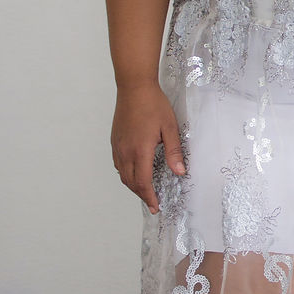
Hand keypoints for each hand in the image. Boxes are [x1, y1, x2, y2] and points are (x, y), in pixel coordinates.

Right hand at [111, 82, 185, 214]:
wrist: (134, 87)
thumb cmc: (153, 105)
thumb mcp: (170, 128)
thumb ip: (174, 152)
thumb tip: (179, 172)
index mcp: (140, 151)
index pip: (143, 182)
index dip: (149, 197)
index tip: (155, 206)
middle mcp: (126, 152)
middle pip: (131, 182)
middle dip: (142, 195)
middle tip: (152, 203)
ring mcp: (118, 146)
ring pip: (122, 174)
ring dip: (133, 186)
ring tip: (144, 191)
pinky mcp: (115, 141)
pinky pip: (118, 164)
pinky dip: (125, 174)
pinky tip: (133, 173)